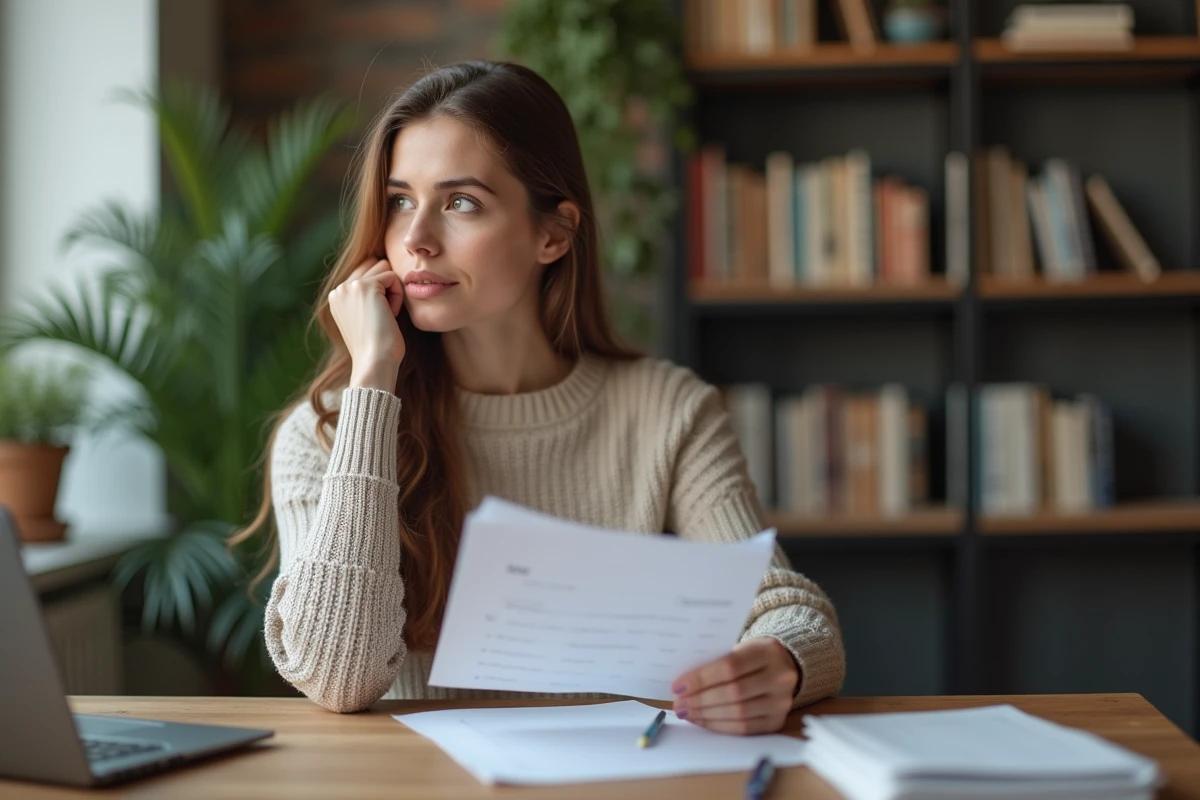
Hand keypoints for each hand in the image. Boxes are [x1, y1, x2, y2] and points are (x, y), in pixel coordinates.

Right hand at [328, 258, 405, 390]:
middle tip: (384, 315)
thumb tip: (383, 270)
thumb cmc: (378, 348)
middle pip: (374, 264)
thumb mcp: (366, 318)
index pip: (365, 271)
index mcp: (336, 297)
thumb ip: (366, 297)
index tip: (379, 316)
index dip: (381, 289)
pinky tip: (390, 315)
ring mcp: (349, 286)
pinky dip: (398, 296)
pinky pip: (392, 277)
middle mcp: (339, 289)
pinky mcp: (365, 286)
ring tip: (387, 315)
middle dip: (386, 286)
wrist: (375, 363)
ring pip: (384, 268)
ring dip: (392, 290)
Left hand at [670, 637, 799, 734]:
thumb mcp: (739, 648)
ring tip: (687, 713)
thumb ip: (716, 662)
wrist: (783, 666)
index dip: (701, 679)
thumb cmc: (751, 655)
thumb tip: (684, 685)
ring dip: (707, 715)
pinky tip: (702, 721)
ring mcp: (782, 702)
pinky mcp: (777, 721)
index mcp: (768, 652)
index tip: (678, 686)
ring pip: (739, 714)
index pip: (730, 667)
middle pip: (734, 693)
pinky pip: (744, 729)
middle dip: (701, 700)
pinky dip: (719, 726)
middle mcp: (780, 678)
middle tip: (679, 704)